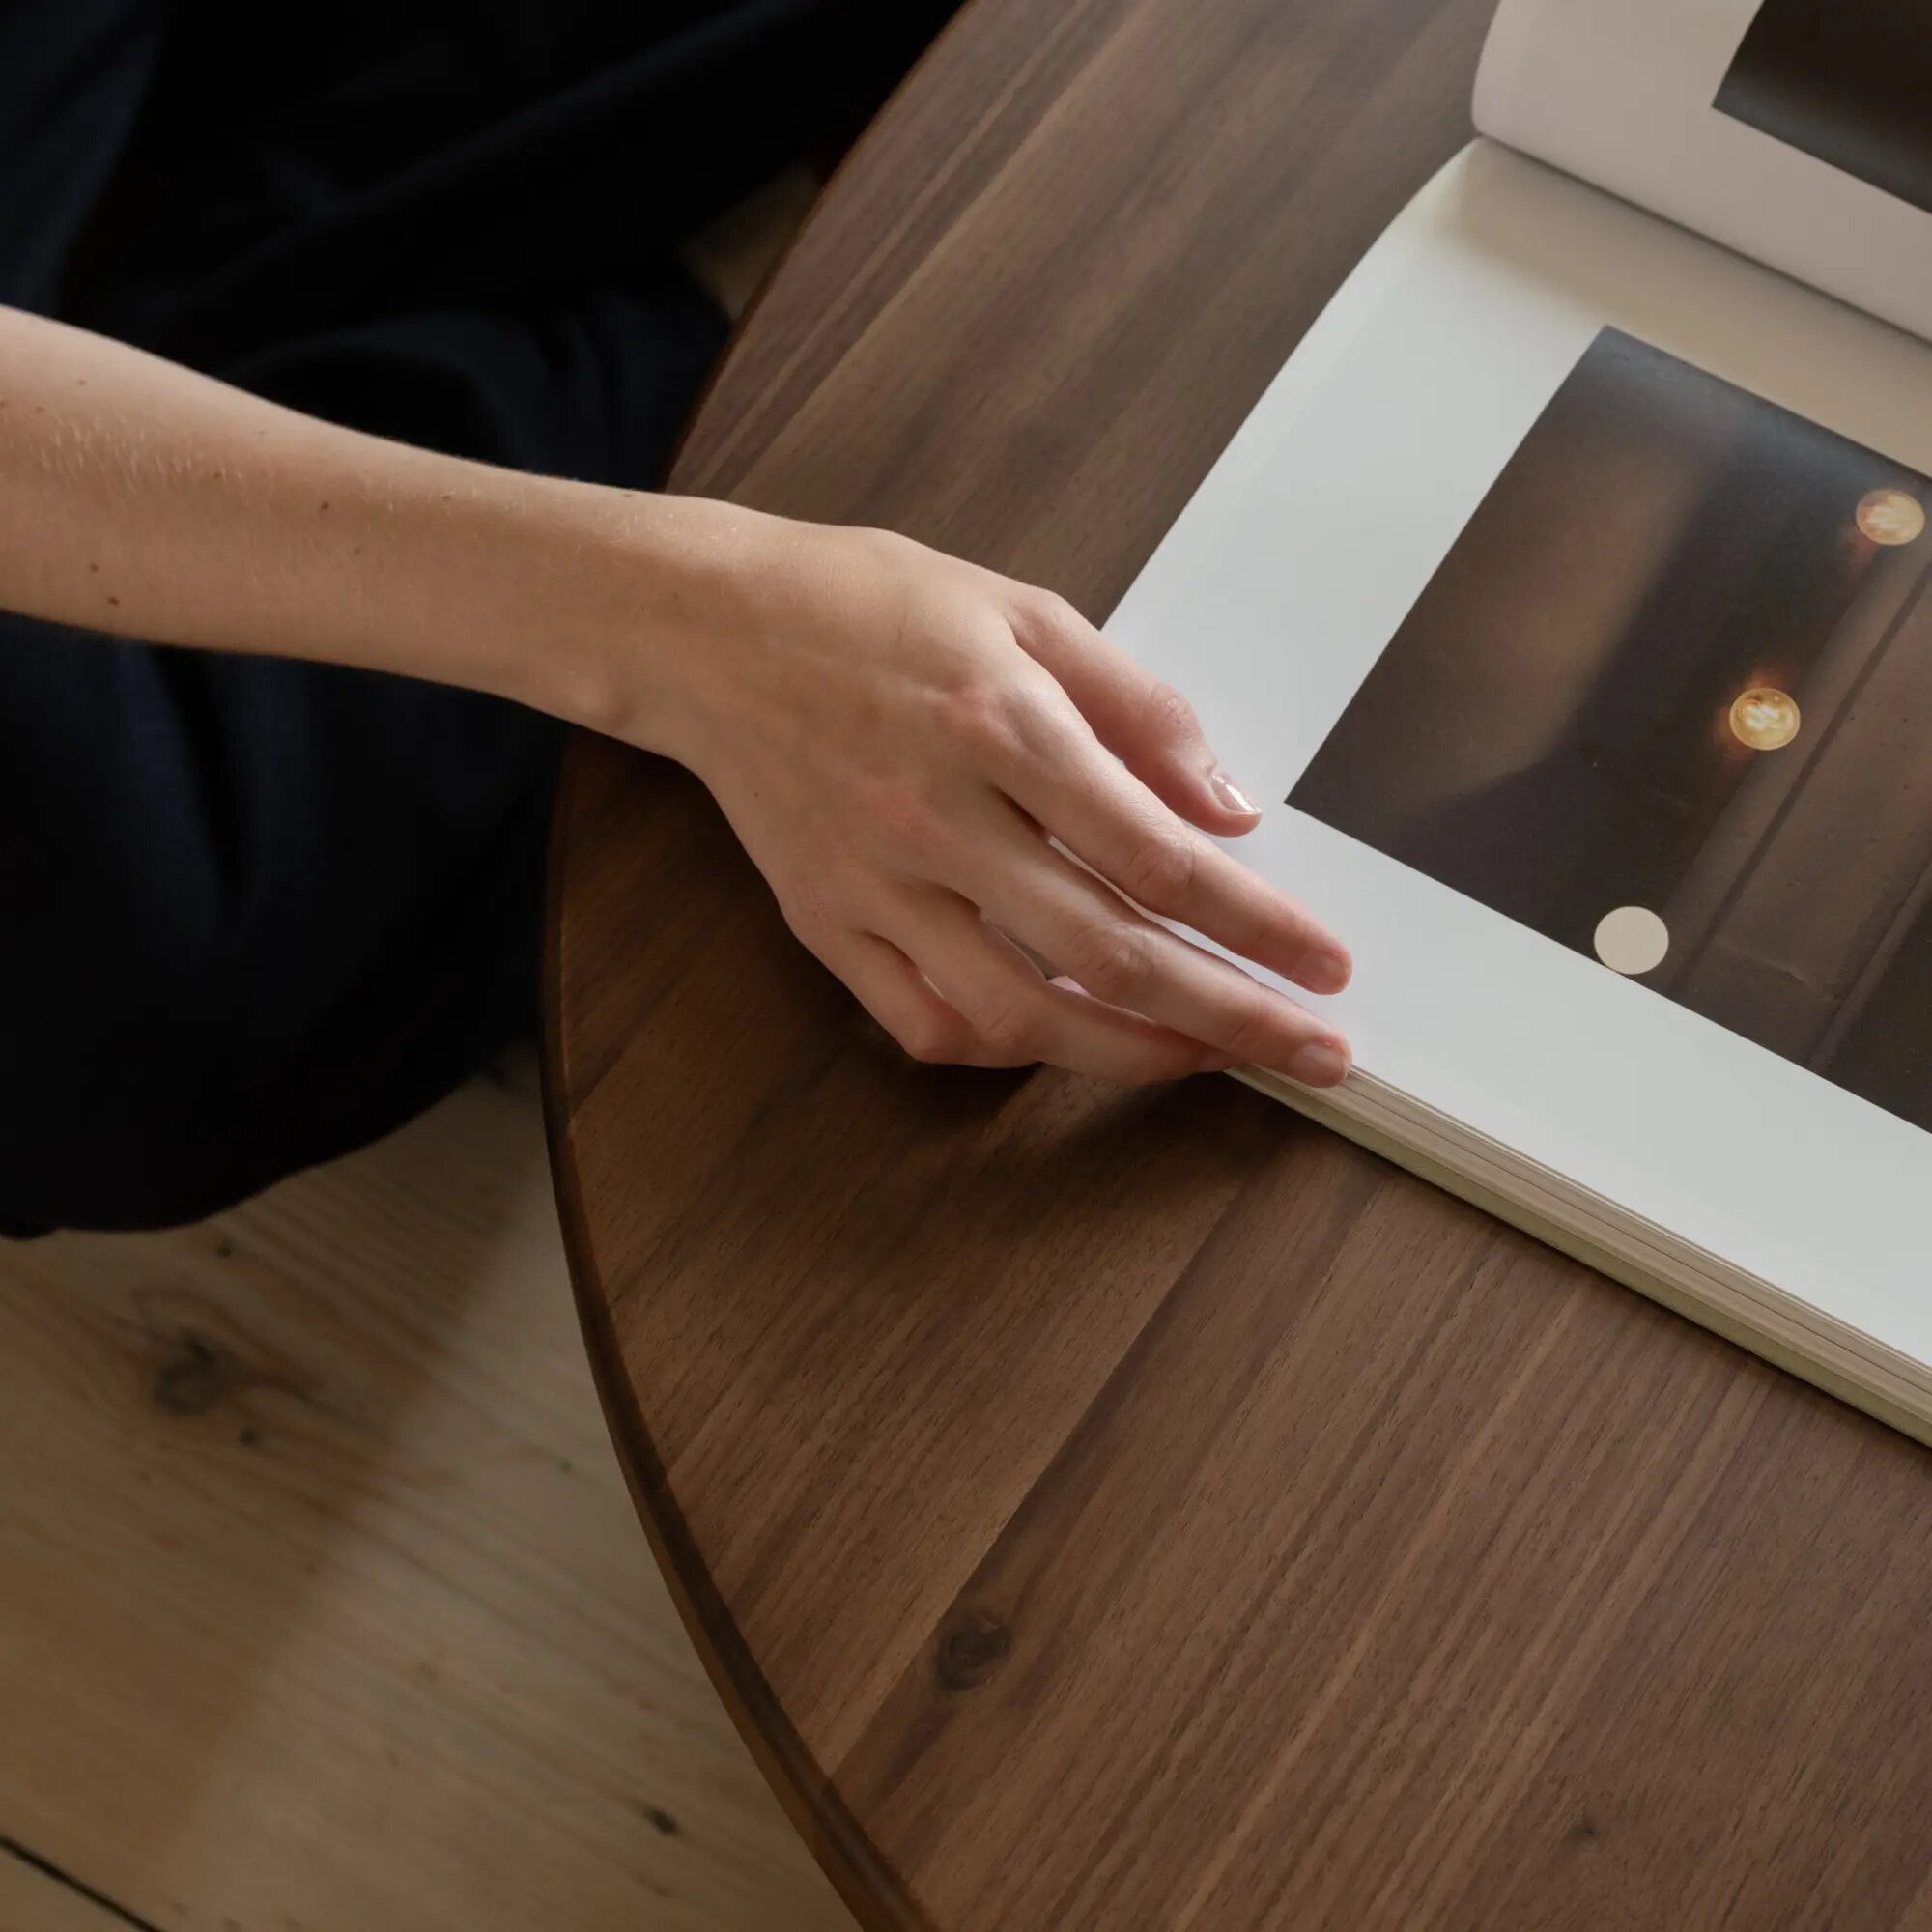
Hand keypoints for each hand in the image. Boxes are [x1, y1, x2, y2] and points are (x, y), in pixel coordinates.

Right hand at [646, 510, 1351, 1087]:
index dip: (1255, 923)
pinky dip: (1007, 1052)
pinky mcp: (827, 924)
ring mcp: (876, 884)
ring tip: (1209, 1059)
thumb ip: (1138, 709)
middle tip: (1312, 1050)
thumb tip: (1227, 807)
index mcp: (999, 725)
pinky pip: (926, 1025)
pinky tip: (1063, 1039)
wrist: (710, 632)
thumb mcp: (1024, 612)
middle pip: (1110, 955)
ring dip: (1135, 1054)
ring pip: (1023, 1016)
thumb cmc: (868, 608)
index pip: (1158, 859)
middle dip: (1230, 1016)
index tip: (1320, 963)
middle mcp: (938, 818)